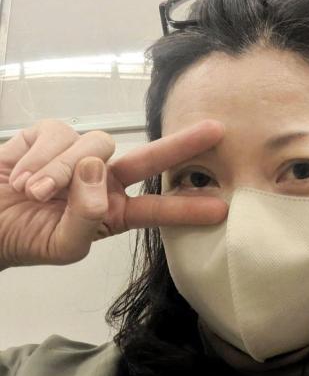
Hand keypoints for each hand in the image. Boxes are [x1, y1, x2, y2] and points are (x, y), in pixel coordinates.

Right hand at [0, 118, 227, 268]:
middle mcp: (101, 180)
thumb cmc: (22, 237)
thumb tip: (98, 173)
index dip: (186, 208)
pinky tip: (19, 175)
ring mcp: (78, 156)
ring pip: (91, 147)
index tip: (221, 209)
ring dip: (59, 171)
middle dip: (182, 144)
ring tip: (31, 192)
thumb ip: (86, 218)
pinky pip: (57, 135)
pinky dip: (36, 158)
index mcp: (111, 212)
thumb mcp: (61, 244)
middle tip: (217, 131)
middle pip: (147, 158)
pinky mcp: (50, 135)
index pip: (154, 209)